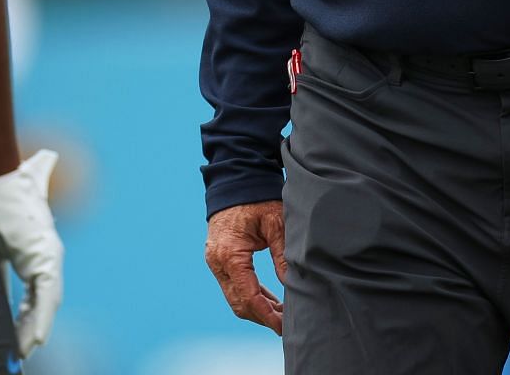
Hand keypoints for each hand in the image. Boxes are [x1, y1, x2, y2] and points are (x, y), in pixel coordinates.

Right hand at [0, 149, 64, 356]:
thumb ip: (7, 225)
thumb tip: (29, 178)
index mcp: (38, 251)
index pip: (36, 292)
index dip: (30, 316)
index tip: (21, 339)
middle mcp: (48, 255)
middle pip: (44, 301)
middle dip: (33, 328)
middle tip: (22, 353)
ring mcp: (48, 255)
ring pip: (47, 303)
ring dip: (35, 329)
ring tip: (25, 353)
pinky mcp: (44, 255)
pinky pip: (44, 295)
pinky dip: (41, 318)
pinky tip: (36, 339)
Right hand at [205, 199, 285, 333]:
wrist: (235, 180)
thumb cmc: (257, 198)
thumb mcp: (276, 224)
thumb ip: (283, 256)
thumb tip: (294, 285)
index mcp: (230, 254)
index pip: (248, 296)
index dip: (266, 315)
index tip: (283, 328)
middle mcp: (218, 262)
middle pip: (239, 302)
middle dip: (263, 316)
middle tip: (287, 324)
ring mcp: (215, 262)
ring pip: (235, 297)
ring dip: (257, 308)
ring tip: (282, 314)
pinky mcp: (219, 260)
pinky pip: (234, 286)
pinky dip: (251, 295)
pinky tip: (270, 301)